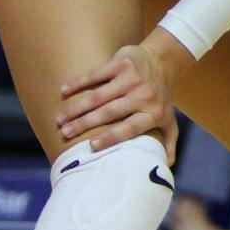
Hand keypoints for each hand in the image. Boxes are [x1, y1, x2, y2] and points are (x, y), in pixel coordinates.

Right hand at [56, 38, 181, 160]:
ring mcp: (132, 78)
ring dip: (76, 108)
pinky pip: (95, 74)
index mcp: (154, 113)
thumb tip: (166, 168)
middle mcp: (144, 95)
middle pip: (109, 113)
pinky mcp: (121, 63)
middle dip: (85, 124)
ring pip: (99, 96)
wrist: (162, 61)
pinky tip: (63, 91)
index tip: (91, 146)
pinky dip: (78, 83)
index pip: (130, 128)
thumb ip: (168, 144)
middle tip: (65, 133)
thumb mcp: (169, 121)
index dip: (111, 137)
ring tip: (60, 119)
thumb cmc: (160, 98)